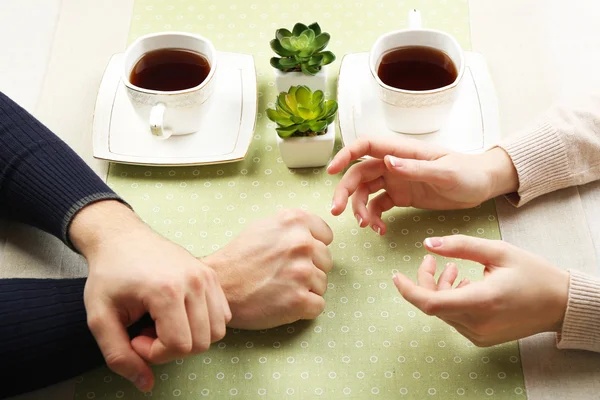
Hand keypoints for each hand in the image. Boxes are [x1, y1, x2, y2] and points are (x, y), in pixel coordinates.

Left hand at [70, 201, 230, 391]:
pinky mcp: (212, 275)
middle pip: (201, 342)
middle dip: (172, 348)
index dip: (154, 353)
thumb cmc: (109, 275)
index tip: (135, 338)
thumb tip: (145, 384)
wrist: (121, 238)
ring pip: (216, 331)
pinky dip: (203, 324)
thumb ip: (118, 356)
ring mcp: (207, 276)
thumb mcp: (100, 318)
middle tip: (147, 332)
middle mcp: (194, 282)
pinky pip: (222, 315)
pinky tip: (177, 315)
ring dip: (190, 337)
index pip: (179, 345)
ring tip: (163, 323)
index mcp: (167, 291)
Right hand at [203, 209, 333, 329]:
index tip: (294, 256)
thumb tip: (313, 232)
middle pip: (326, 261)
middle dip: (309, 269)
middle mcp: (302, 243)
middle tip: (283, 275)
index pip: (326, 236)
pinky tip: (283, 303)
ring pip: (322, 284)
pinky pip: (318, 305)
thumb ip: (291, 227)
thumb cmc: (238, 257)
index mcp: (295, 222)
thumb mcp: (264, 226)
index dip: (312, 249)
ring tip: (280, 288)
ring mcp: (302, 272)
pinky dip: (304, 308)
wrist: (219, 286)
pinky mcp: (300, 300)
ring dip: (305, 289)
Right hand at [328, 136, 517, 233]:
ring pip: (365, 192)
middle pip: (359, 173)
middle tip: (338, 212)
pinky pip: (378, 206)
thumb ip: (415, 169)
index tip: (332, 171)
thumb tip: (386, 162)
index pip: (366, 146)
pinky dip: (374, 218)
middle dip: (345, 191)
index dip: (346, 155)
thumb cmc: (468, 173)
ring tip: (368, 227)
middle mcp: (394, 165)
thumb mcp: (444, 173)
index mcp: (402, 152)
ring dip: (359, 209)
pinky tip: (380, 230)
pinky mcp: (401, 196)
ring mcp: (396, 181)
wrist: (483, 185)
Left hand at [392, 234, 568, 345]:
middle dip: (426, 280)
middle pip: (434, 304)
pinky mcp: (481, 338)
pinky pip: (455, 318)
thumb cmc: (532, 273)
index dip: (409, 290)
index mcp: (482, 301)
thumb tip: (427, 244)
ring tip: (454, 269)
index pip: (431, 303)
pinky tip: (464, 284)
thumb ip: (460, 246)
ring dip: (440, 289)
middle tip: (433, 259)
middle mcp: (478, 323)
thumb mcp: (497, 251)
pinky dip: (451, 300)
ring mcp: (479, 335)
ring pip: (443, 311)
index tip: (395, 276)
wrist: (560, 303)